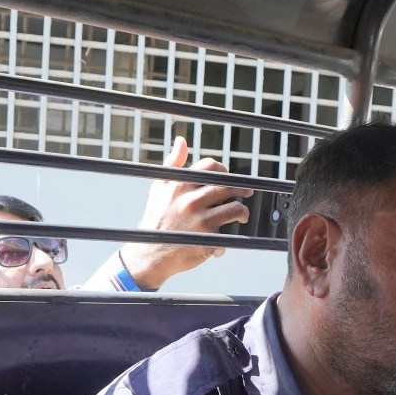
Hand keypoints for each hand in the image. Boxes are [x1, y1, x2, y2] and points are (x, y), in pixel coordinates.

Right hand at [120, 137, 241, 287]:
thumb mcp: (159, 188)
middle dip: (240, 188)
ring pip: (234, 208)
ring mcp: (200, 221)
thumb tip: (182, 140)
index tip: (228, 177)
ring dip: (242, 211)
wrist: (149, 254)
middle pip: (227, 186)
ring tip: (241, 215)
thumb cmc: (156, 218)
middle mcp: (190, 200)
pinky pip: (227, 235)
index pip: (210, 167)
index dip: (223, 170)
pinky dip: (227, 238)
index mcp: (180, 185)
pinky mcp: (207, 240)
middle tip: (246, 192)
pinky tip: (222, 241)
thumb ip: (173, 164)